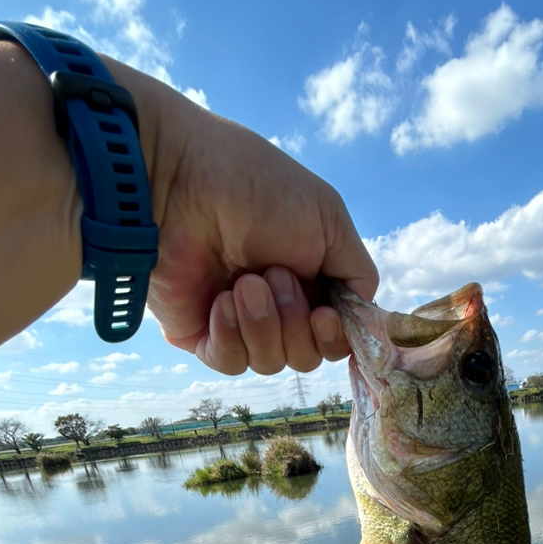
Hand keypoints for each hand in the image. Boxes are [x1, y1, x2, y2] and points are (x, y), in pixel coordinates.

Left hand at [113, 63, 378, 375]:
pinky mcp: (200, 334)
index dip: (336, 335)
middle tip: (274, 275)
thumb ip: (357, 273)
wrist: (181, 181)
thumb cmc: (256, 188)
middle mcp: (277, 305)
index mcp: (309, 278)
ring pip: (271, 362)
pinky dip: (232, 334)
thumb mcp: (329, 219)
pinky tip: (222, 301)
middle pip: (307, 356)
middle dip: (297, 323)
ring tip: (244, 281)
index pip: (336, 335)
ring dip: (264, 323)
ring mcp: (237, 322)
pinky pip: (231, 363)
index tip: (325, 312)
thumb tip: (360, 317)